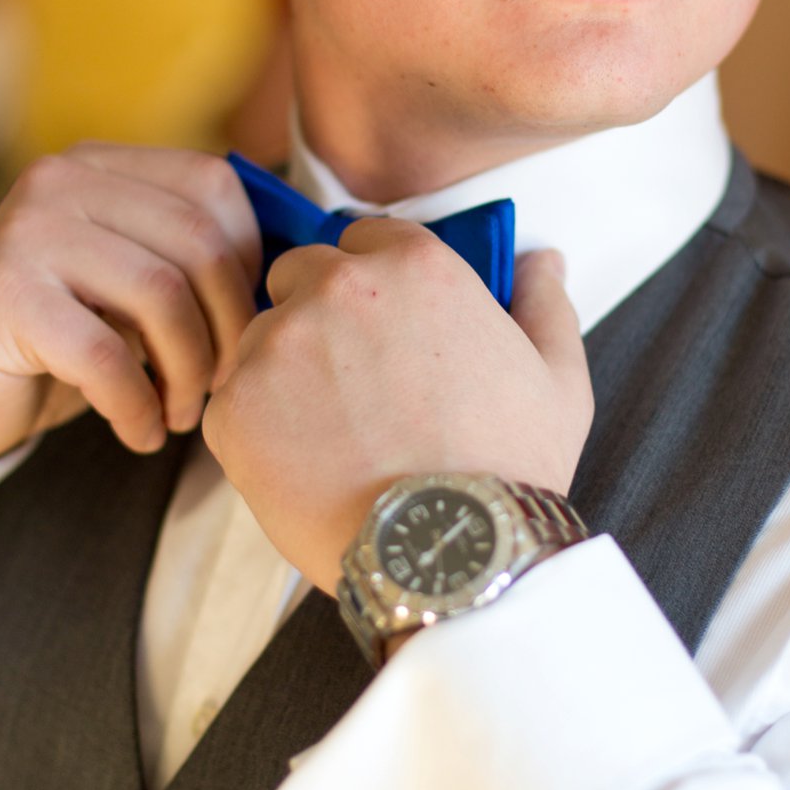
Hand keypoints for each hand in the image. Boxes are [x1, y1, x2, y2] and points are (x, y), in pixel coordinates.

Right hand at [0, 146, 261, 502]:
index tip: (252, 327)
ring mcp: (26, 231)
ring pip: (163, 296)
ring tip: (181, 413)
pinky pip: (109, 355)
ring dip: (190, 372)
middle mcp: (61, 181)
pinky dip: (138, 406)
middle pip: (199, 242)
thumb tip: (297, 277)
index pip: (215, 188)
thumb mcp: (135, 288)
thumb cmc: (61, 342)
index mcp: (101, 165)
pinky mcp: (4, 296)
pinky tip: (140, 432)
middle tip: (227, 386)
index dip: (250, 263)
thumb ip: (194, 262)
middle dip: (231, 328)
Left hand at [200, 218, 592, 592]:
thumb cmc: (508, 466)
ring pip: (261, 336)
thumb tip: (543, 260)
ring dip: (284, 367)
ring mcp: (278, 345)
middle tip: (352, 377)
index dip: (374, 276)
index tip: (383, 319)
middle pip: (300, 272)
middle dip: (319, 310)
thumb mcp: (557, 378)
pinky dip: (258, 426)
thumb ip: (544, 303)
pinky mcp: (234, 406)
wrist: (448, 555)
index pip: (366, 235)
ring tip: (330, 431)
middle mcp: (339, 287)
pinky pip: (232, 400)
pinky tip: (306, 464)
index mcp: (415, 265)